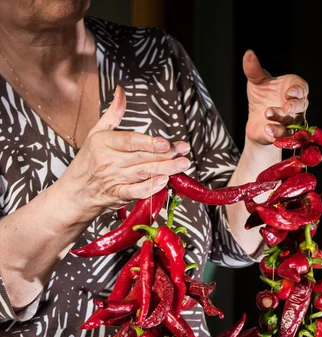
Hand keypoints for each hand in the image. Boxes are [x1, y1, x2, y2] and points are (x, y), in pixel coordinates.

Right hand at [59, 86, 189, 218]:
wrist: (74, 193)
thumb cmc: (87, 161)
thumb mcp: (95, 134)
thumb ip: (113, 114)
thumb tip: (121, 91)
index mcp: (103, 143)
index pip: (130, 141)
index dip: (149, 142)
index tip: (166, 142)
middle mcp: (108, 161)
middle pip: (141, 157)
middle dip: (166, 155)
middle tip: (184, 151)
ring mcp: (113, 180)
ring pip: (143, 173)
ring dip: (165, 169)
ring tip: (183, 164)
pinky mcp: (117, 196)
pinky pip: (136, 192)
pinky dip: (150, 188)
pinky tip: (164, 182)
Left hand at [243, 50, 308, 145]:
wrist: (255, 121)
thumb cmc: (261, 96)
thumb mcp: (256, 82)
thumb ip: (253, 70)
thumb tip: (248, 53)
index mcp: (292, 88)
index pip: (301, 88)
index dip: (298, 91)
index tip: (289, 92)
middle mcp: (296, 106)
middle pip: (302, 106)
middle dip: (294, 107)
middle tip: (285, 107)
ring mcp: (291, 122)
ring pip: (293, 122)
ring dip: (282, 119)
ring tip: (268, 114)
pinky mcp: (283, 136)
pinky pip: (285, 136)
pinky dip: (277, 133)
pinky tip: (267, 129)